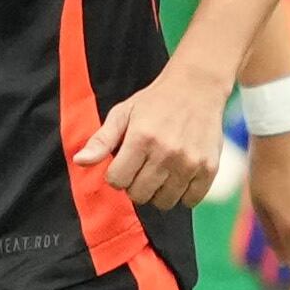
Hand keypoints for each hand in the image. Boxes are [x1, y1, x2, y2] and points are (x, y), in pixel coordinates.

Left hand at [83, 65, 229, 207]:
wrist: (198, 87)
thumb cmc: (155, 101)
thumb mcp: (123, 113)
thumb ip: (101, 140)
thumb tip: (79, 162)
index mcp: (141, 138)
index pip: (117, 181)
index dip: (117, 175)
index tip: (125, 163)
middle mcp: (166, 153)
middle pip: (139, 195)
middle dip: (135, 185)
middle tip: (143, 168)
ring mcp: (190, 162)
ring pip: (164, 202)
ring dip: (158, 192)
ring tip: (161, 173)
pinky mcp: (209, 168)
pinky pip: (190, 200)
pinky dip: (183, 194)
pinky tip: (179, 177)